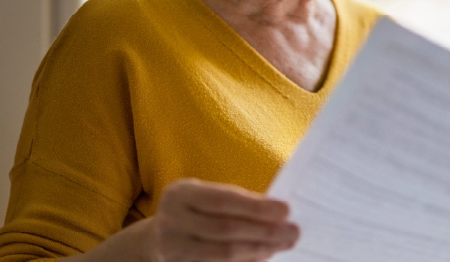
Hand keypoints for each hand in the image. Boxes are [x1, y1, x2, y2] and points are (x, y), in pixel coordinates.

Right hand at [144, 178, 299, 261]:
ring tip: (280, 245)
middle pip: (225, 228)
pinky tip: (262, 256)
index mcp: (180, 194)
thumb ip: (234, 201)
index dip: (256, 207)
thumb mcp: (204, 196)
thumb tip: (277, 213)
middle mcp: (172, 220)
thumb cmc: (194, 212)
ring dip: (258, 250)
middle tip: (292, 232)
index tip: (286, 210)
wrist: (157, 239)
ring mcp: (173, 248)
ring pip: (223, 252)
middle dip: (264, 231)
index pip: (223, 200)